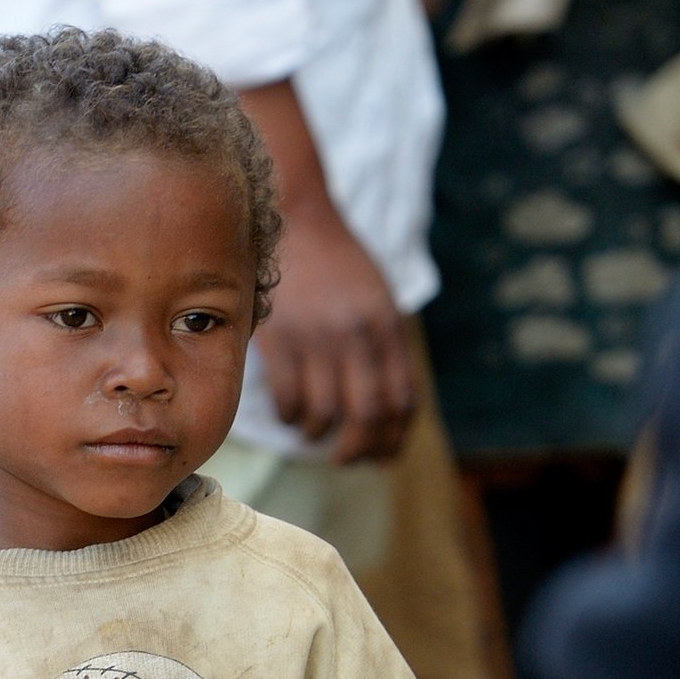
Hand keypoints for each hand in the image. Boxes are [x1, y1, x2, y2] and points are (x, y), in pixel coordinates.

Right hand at [251, 210, 414, 462]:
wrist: (295, 220)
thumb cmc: (339, 264)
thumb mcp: (377, 299)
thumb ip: (386, 347)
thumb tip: (389, 410)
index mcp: (387, 327)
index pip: (401, 400)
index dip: (393, 438)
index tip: (382, 453)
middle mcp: (356, 336)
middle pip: (367, 415)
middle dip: (358, 449)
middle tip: (346, 458)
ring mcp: (315, 338)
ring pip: (325, 413)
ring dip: (319, 433)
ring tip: (314, 430)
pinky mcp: (278, 338)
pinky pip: (287, 398)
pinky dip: (290, 415)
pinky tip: (290, 410)